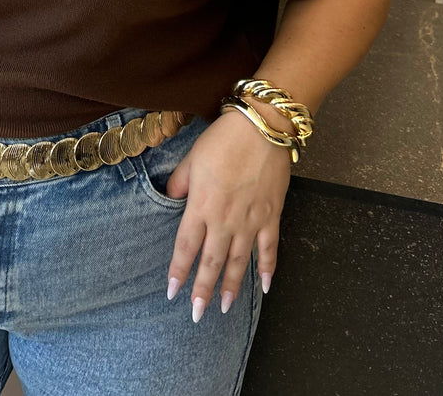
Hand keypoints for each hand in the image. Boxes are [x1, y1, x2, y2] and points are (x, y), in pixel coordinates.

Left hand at [163, 110, 291, 319]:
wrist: (261, 128)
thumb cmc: (222, 140)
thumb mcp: (191, 158)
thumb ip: (180, 183)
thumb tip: (171, 199)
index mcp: (201, 206)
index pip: (186, 247)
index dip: (178, 271)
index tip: (172, 292)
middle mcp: (224, 220)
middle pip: (211, 263)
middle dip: (203, 290)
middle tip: (197, 314)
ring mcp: (250, 221)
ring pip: (238, 262)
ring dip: (231, 287)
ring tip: (224, 308)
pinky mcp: (271, 216)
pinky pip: (269, 249)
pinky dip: (267, 270)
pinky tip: (264, 287)